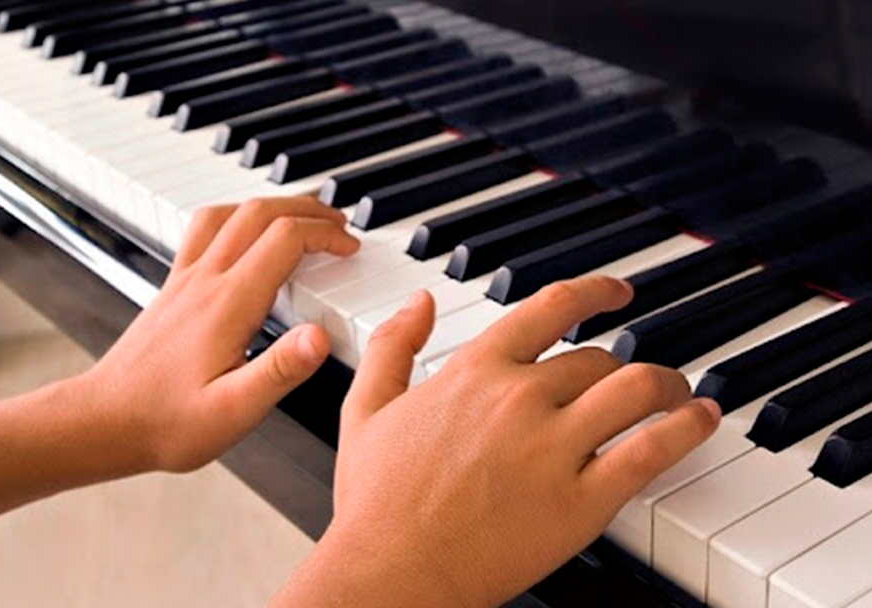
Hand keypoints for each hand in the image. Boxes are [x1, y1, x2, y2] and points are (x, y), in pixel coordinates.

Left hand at [81, 196, 358, 473]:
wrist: (105, 422)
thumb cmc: (167, 422)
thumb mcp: (235, 410)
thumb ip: (281, 370)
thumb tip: (321, 336)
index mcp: (228, 304)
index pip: (284, 239)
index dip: (325, 234)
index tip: (350, 248)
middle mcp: (205, 281)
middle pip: (259, 212)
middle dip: (307, 209)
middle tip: (339, 224)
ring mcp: (185, 280)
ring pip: (230, 213)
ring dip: (271, 205)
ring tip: (300, 217)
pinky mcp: (173, 288)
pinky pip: (204, 231)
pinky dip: (236, 218)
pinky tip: (245, 235)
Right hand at [293, 276, 719, 607]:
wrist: (390, 573)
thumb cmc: (377, 502)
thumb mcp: (366, 407)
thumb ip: (393, 345)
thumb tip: (417, 302)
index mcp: (475, 371)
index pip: (551, 307)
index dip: (595, 292)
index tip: (617, 293)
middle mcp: (519, 396)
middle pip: (599, 358)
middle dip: (625, 364)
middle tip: (638, 379)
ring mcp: (553, 447)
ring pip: (637, 388)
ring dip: (669, 384)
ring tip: (680, 394)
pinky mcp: (581, 501)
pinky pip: (651, 450)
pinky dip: (687, 428)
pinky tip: (700, 421)